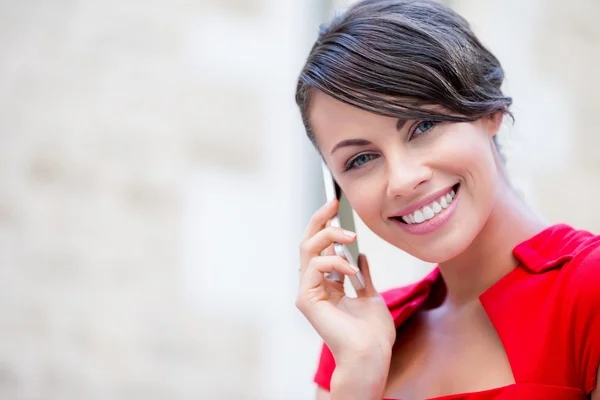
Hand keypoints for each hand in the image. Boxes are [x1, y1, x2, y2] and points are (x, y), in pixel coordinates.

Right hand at [296, 200, 395, 380]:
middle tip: (333, 204)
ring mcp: (308, 292)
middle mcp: (314, 286)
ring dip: (330, 236)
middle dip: (319, 219)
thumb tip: (361, 256)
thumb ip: (363, 277)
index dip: (324, 224)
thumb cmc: (372, 334)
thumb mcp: (371, 296)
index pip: (320, 247)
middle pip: (308, 243)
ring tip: (351, 237)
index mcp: (327, 285)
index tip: (335, 205)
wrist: (371, 355)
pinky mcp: (307, 299)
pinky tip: (350, 269)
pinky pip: (314, 267)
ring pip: (307, 249)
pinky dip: (333, 261)